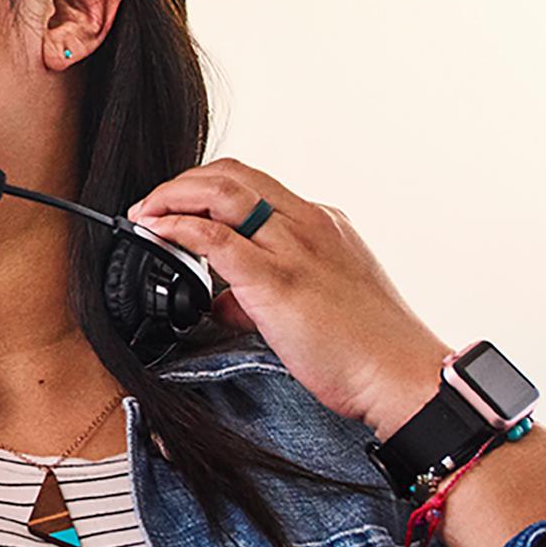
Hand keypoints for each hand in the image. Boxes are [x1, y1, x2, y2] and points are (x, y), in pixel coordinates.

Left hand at [128, 159, 446, 438]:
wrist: (399, 372)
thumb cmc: (366, 346)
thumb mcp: (318, 303)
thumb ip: (266, 294)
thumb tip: (221, 302)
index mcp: (322, 224)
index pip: (254, 184)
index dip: (207, 187)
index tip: (178, 204)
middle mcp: (309, 224)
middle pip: (232, 174)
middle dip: (183, 182)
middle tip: (152, 205)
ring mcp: (294, 247)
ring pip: (221, 191)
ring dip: (173, 195)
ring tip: (146, 213)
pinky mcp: (276, 279)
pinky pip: (214, 238)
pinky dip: (177, 227)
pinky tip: (156, 232)